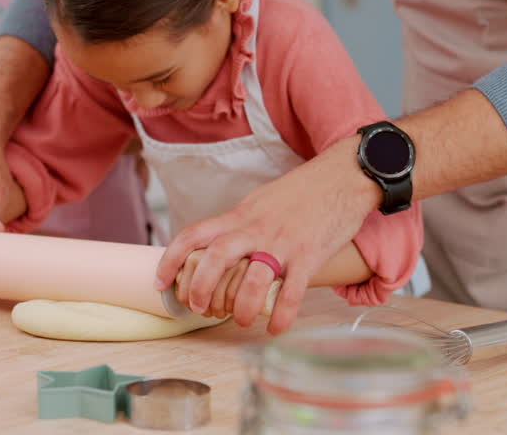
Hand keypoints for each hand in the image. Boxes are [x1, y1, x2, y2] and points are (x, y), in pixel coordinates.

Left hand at [155, 135, 379, 333]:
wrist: (343, 176)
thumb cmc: (303, 191)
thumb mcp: (261, 200)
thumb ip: (241, 223)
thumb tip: (221, 247)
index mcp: (241, 215)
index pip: (195, 234)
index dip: (171, 259)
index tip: (162, 282)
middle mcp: (257, 228)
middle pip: (216, 257)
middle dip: (201, 287)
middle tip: (199, 308)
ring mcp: (283, 242)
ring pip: (252, 279)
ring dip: (240, 307)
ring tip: (239, 321)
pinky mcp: (310, 255)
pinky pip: (291, 293)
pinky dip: (281, 316)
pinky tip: (276, 329)